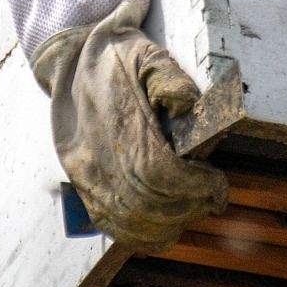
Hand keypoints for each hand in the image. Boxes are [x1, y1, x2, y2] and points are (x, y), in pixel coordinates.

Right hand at [27, 0, 227, 249]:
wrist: (69, 63)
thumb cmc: (114, 58)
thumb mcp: (143, 51)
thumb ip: (168, 74)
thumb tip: (187, 103)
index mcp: (120, 125)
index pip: (161, 173)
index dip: (196, 186)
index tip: (218, 184)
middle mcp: (100, 156)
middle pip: (149, 204)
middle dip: (188, 206)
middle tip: (211, 197)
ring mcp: (88, 175)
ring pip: (130, 221)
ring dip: (168, 224)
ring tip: (191, 209)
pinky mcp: (83, 185)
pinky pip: (109, 224)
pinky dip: (140, 235)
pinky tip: (163, 227)